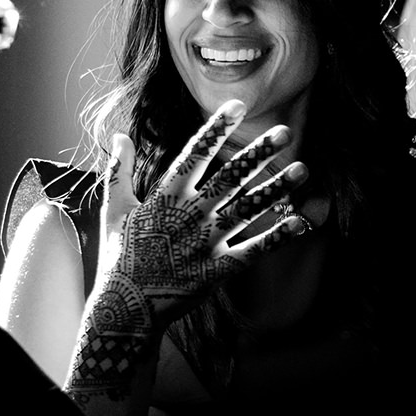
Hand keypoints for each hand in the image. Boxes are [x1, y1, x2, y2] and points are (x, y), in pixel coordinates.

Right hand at [97, 99, 312, 328]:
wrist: (126, 309)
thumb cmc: (119, 256)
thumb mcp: (113, 210)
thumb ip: (118, 170)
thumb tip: (120, 135)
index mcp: (164, 197)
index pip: (194, 154)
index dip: (217, 129)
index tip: (238, 106)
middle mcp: (189, 216)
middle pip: (230, 178)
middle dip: (257, 153)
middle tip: (284, 132)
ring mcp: (206, 243)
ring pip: (248, 209)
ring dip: (277, 188)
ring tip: (302, 169)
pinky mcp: (218, 270)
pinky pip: (254, 250)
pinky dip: (278, 236)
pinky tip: (301, 221)